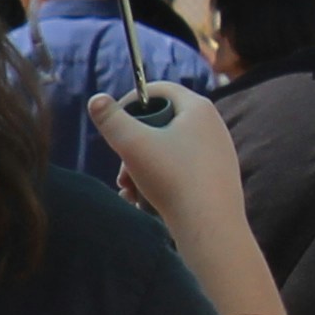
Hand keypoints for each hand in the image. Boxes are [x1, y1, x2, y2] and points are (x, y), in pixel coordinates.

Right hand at [87, 83, 237, 228]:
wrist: (210, 225)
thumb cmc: (172, 178)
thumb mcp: (131, 144)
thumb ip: (110, 118)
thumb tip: (96, 99)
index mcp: (198, 109)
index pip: (159, 89)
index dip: (131, 100)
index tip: (112, 121)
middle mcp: (213, 125)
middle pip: (161, 121)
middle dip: (133, 141)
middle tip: (119, 163)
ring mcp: (218, 151)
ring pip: (168, 147)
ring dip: (142, 163)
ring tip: (129, 188)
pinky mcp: (217, 175)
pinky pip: (181, 166)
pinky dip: (160, 177)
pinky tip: (144, 198)